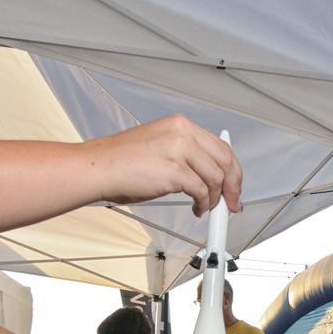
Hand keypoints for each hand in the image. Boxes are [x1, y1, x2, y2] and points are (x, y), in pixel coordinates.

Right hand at [90, 115, 242, 217]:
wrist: (97, 168)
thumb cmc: (122, 162)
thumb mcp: (160, 146)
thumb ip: (186, 155)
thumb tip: (210, 175)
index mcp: (180, 124)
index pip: (220, 146)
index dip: (232, 170)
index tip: (234, 185)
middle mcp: (182, 132)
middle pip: (225, 160)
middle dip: (233, 186)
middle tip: (233, 203)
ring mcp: (179, 149)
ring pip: (216, 178)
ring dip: (215, 199)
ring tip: (205, 207)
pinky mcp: (174, 170)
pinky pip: (202, 191)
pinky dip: (203, 204)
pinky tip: (196, 209)